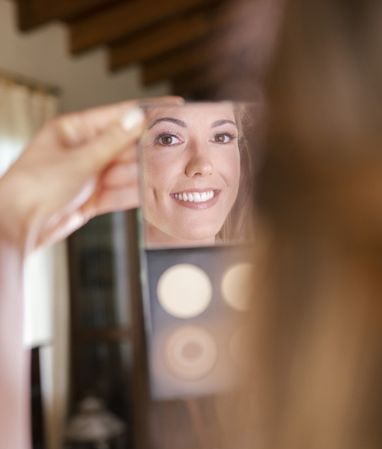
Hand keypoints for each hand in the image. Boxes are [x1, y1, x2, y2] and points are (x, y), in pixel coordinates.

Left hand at [0, 97, 181, 252]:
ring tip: (172, 172)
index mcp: (73, 131)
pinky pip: (120, 193)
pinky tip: (153, 193)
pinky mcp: (91, 199)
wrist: (18, 224)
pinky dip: (135, 194)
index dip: (147, 112)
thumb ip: (113, 140)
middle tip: (181, 146)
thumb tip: (137, 116)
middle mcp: (82, 151)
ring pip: (125, 172)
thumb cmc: (35, 186)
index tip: (174, 108)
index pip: (118, 116)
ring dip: (146, 174)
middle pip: (125, 146)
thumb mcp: (80, 159)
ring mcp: (87, 176)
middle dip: (151, 148)